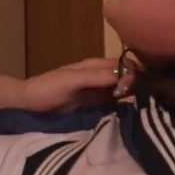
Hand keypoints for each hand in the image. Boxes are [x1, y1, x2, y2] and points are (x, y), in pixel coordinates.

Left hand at [20, 57, 136, 112]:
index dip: (132, 72)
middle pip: (124, 76)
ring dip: (131, 94)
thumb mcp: (71, 80)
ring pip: (121, 89)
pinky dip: (122, 104)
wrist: (31, 102)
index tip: (137, 85)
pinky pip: (113, 102)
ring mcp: (97, 90)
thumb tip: (122, 75)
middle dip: (135, 83)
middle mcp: (99, 75)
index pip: (120, 64)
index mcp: (93, 65)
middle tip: (144, 97)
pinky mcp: (94, 104)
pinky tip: (130, 111)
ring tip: (144, 104)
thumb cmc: (48, 86)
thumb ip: (95, 77)